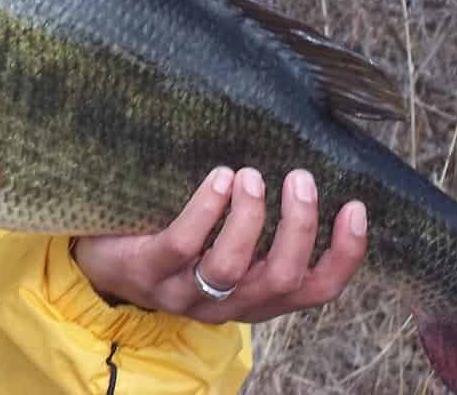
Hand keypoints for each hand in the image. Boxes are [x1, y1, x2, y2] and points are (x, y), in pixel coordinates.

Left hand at [71, 167, 366, 323]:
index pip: (314, 290)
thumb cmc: (176, 234)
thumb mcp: (225, 234)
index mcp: (256, 295)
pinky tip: (217, 178)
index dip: (344, 255)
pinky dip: (204, 211)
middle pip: (280, 280)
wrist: (101, 254)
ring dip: (249, 218)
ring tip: (249, 174)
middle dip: (298, 227)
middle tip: (299, 177)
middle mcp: (227, 303)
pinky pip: (181, 247)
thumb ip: (261, 214)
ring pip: (231, 269)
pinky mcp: (146, 271)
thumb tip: (302, 154)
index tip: (356, 207)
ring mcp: (184, 292)